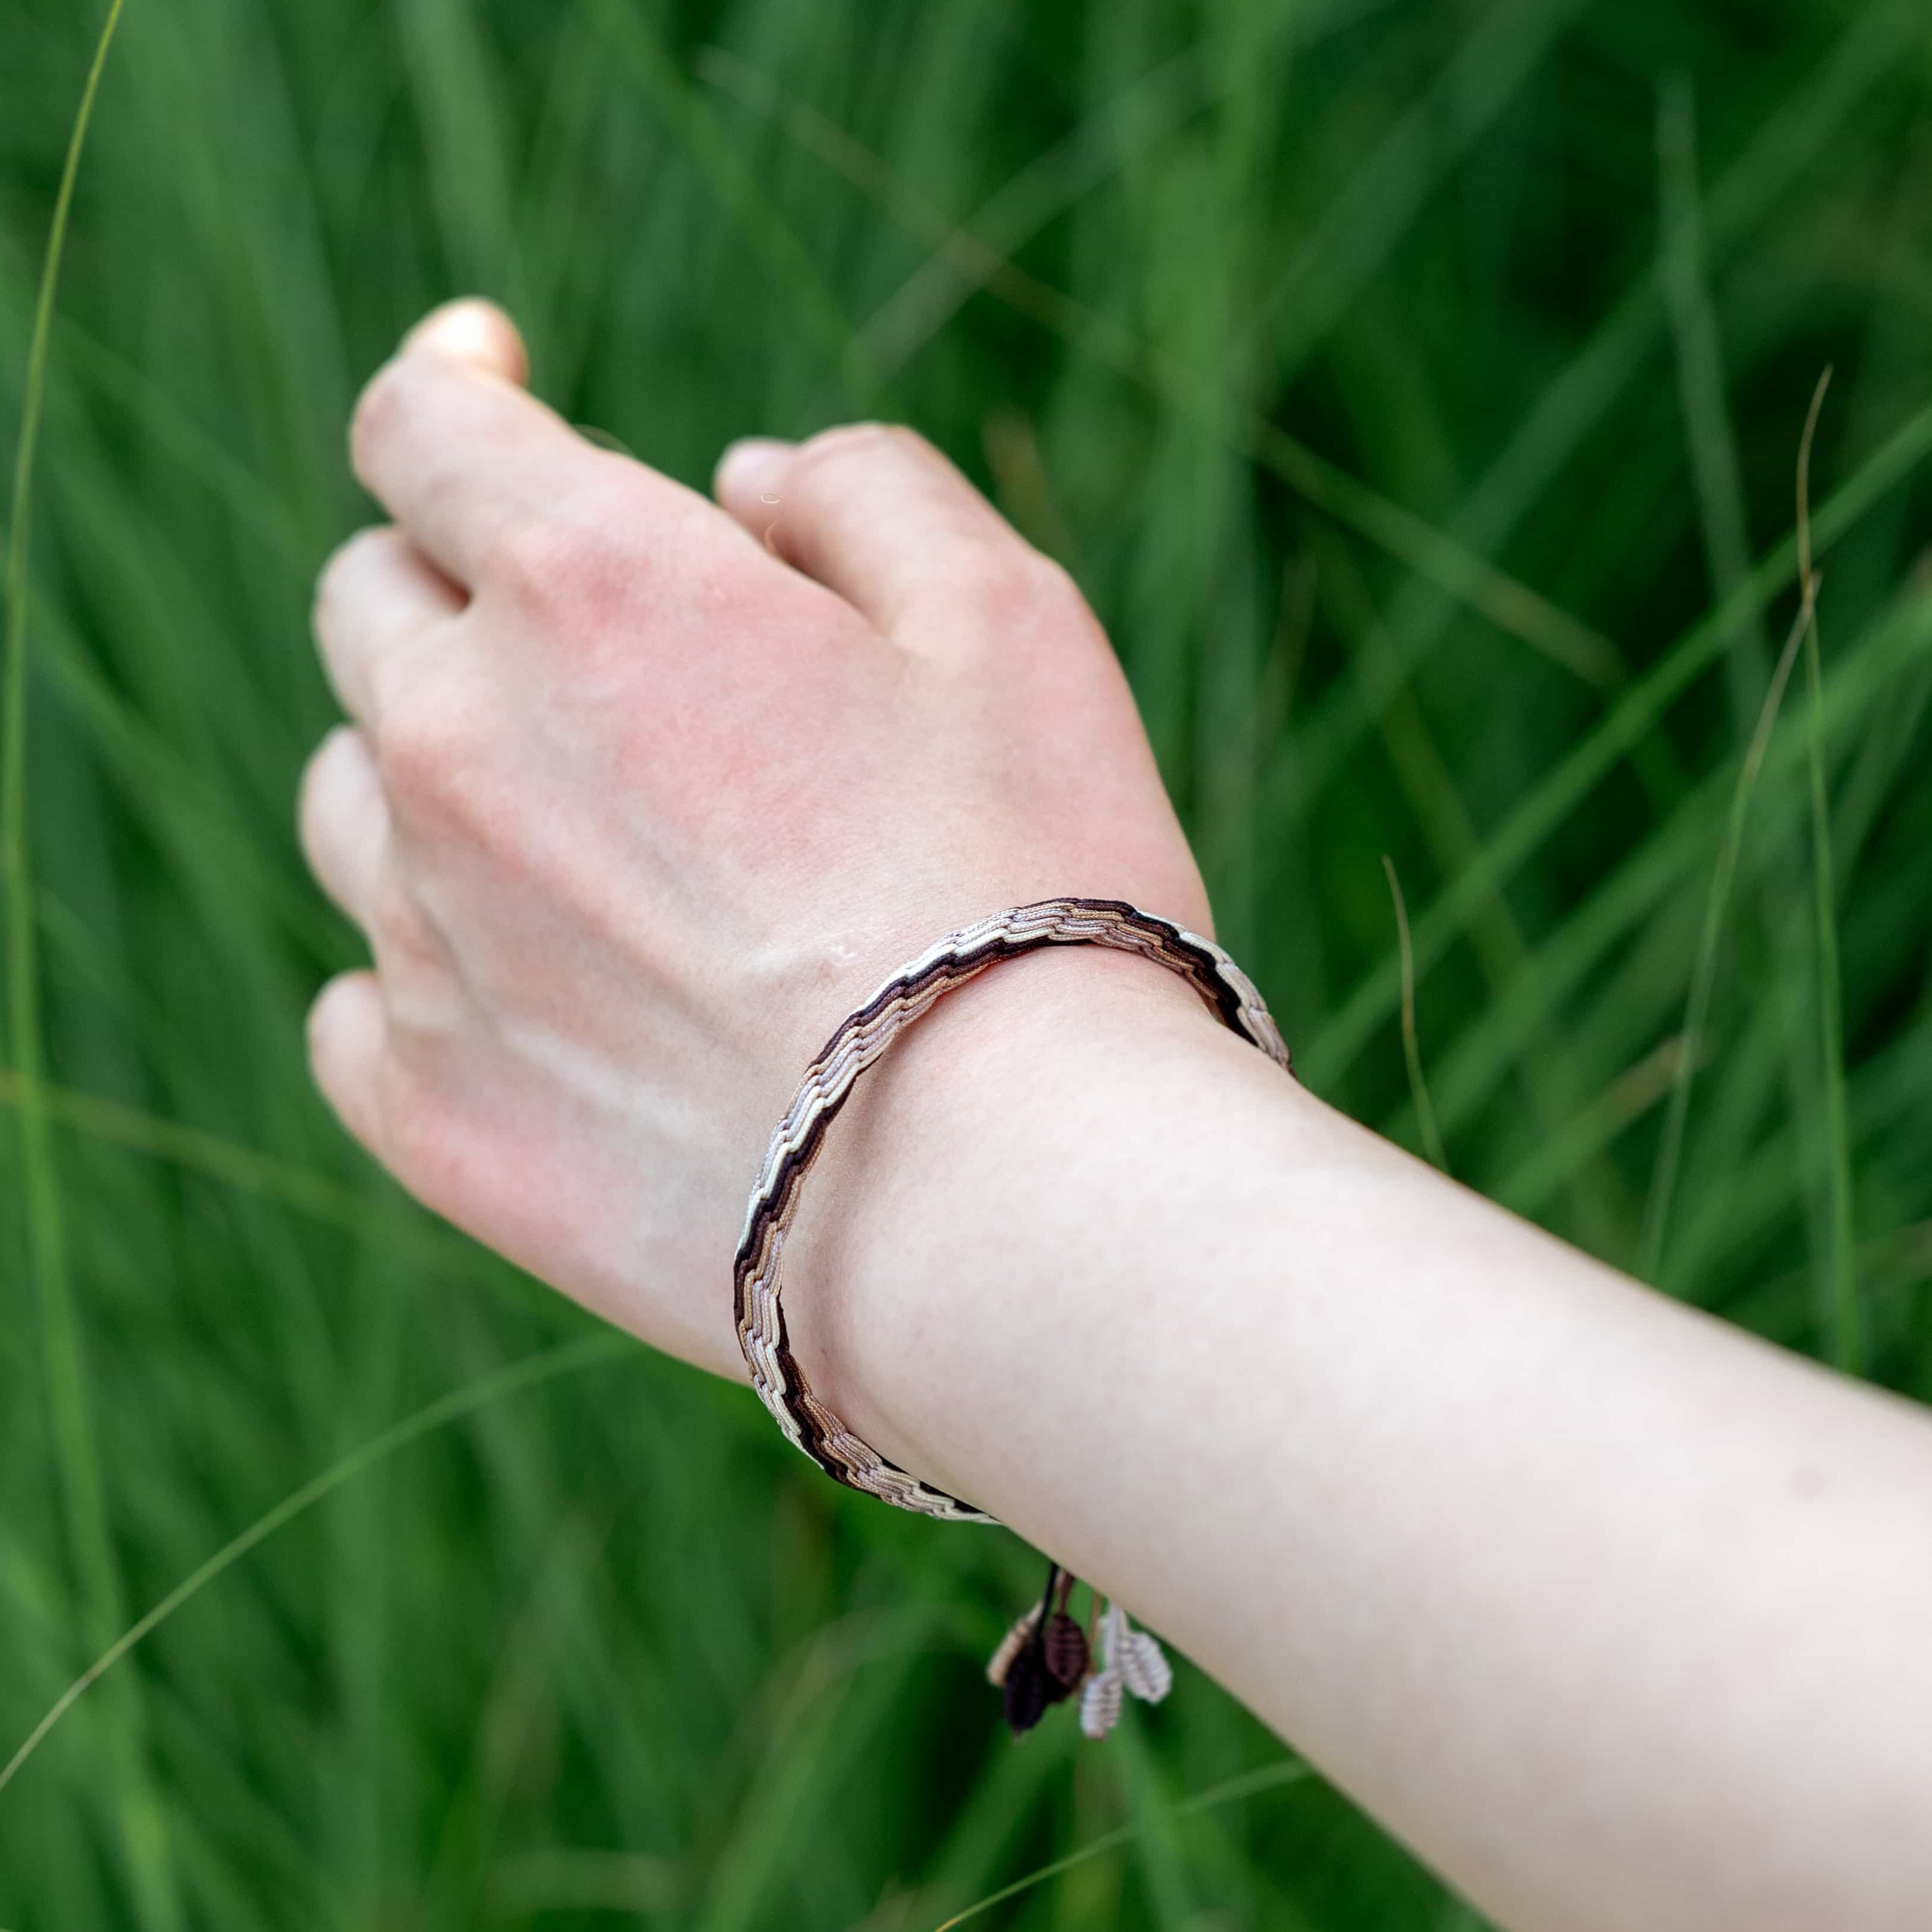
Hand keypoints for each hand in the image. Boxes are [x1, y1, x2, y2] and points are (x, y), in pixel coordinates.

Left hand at [299, 299, 1207, 1375]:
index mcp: (591, 584)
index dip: (457, 387)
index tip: (494, 378)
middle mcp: (459, 741)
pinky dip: (432, 970)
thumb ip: (862, 490)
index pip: (424, 428)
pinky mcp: (430, 1111)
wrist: (1001, 1196)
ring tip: (607, 854)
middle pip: (373, 605)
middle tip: (615, 667)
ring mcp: (424, 937)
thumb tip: (737, 482)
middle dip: (469, 592)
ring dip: (442, 781)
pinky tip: (556, 1001)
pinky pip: (361, 1000)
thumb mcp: (1009, 620)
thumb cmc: (1034, 889)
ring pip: (355, 798)